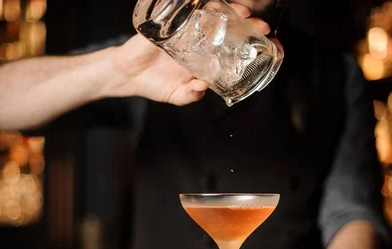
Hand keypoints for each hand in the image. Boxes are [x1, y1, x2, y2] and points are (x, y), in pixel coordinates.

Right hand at [106, 3, 272, 105]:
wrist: (128, 76)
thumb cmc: (155, 84)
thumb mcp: (178, 96)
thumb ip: (192, 95)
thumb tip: (203, 88)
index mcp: (203, 56)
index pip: (229, 45)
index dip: (246, 42)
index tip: (264, 41)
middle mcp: (196, 40)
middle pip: (224, 26)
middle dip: (243, 23)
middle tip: (260, 24)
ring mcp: (182, 30)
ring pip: (209, 15)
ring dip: (226, 11)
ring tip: (242, 11)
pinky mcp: (168, 24)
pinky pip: (183, 11)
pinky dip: (197, 6)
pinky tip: (211, 5)